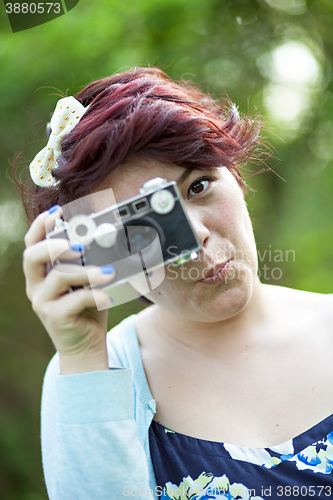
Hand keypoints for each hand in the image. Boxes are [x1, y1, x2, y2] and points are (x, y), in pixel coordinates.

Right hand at [23, 206, 114, 373]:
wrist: (86, 345)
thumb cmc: (88, 308)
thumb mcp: (88, 281)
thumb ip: (91, 262)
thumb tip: (108, 239)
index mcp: (43, 272)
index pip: (33, 242)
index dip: (42, 225)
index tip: (58, 212)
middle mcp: (36, 285)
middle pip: (32, 256)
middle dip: (55, 244)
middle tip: (78, 245)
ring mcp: (42, 301)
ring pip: (58, 277)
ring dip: (85, 271)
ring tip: (107, 273)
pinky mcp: (54, 316)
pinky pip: (74, 300)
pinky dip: (94, 294)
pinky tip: (108, 296)